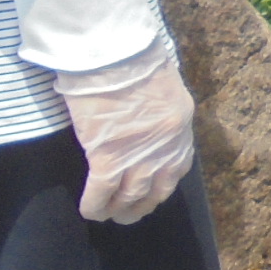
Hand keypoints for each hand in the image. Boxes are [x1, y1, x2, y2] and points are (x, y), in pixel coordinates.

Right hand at [53, 38, 196, 223]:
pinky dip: (95, 205)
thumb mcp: (164, 86)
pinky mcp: (108, 157)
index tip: (153, 192)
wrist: (114, 54)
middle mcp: (166, 147)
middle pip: (157, 188)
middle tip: (129, 213)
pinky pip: (102, 192)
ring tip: (110, 216)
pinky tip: (90, 211)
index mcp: (180, 127)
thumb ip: (160, 111)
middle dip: (143, 204)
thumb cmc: (133, 60)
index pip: (177, 167)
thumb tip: (147, 124)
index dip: (163, 184)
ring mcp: (138, 156)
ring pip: (131, 195)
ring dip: (120, 209)